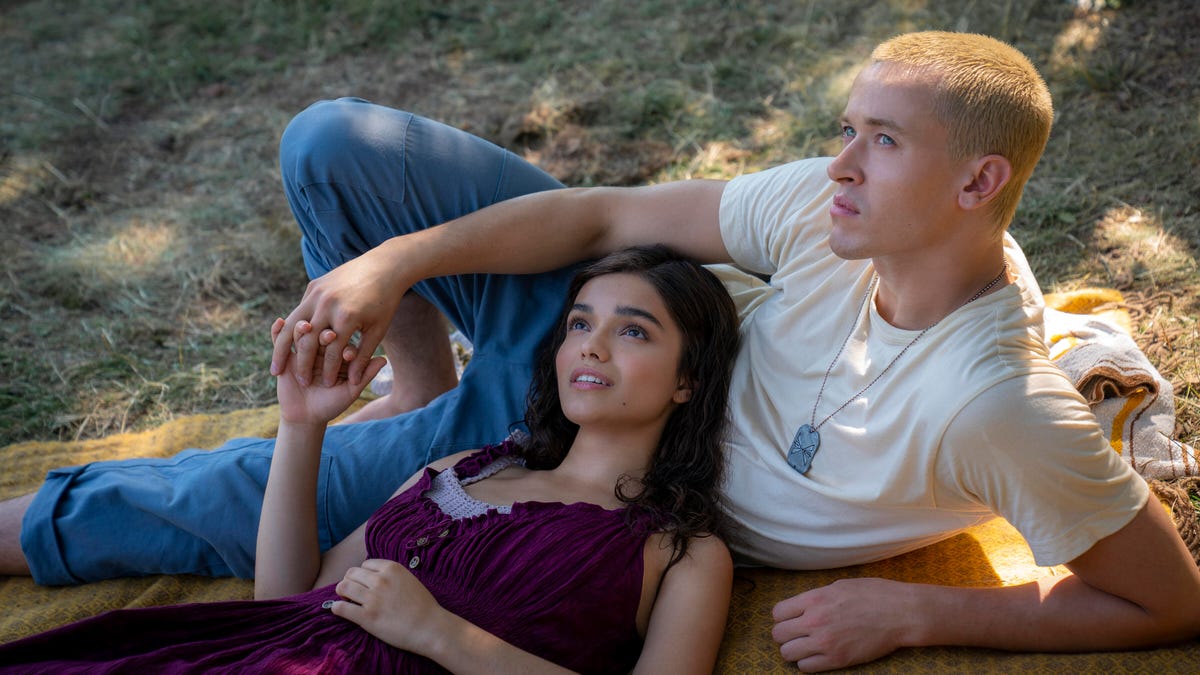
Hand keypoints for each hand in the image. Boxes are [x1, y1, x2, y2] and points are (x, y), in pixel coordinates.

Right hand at [270, 246, 410, 386]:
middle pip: (309, 342)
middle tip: (300, 383)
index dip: (328, 372)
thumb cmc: (385, 303)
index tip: (325, 387)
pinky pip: (296, 312)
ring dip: (281, 350)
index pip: (332, 353)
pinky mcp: (313, 286)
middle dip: (302, 365)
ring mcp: (318, 294)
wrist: (384, 267)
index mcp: (347, 319)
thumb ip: (364, 356)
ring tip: (276, 370)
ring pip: (293, 327)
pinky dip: (286, 329)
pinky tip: (281, 346)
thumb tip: (354, 381)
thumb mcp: (378, 331)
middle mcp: (329, 305)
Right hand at [271, 318, 385, 425]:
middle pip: (321, 333)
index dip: (346, 347)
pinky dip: (277, 331)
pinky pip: (279, 340)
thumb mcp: (350, 391)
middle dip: (325, 335)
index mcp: (337, 351)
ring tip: (306, 327)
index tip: (349, 353)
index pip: (343, 343)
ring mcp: (303, 348)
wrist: (306, 416)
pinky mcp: (285, 354)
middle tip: (330, 336)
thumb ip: (365, 375)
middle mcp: (321, 346)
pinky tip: (278, 322)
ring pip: (301, 333)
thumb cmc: (332, 404)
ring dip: (302, 328)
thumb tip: (383, 359)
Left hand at [329, 558, 444, 652]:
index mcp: (391, 568)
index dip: (362, 574)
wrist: (430, 627)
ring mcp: (372, 598)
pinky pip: (341, 608)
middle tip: (351, 592)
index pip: (364, 565)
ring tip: (346, 600)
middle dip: (349, 581)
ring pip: (343, 587)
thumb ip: (391, 576)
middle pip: (351, 573)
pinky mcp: (366, 617)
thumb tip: (373, 578)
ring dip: (341, 593)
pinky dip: (337, 608)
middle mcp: (380, 580)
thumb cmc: (423, 606)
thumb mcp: (409, 580)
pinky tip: (339, 610)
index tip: (363, 583)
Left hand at [771, 578, 913, 671]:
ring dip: (794, 650)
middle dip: (785, 634)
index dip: (783, 617)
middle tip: (797, 634)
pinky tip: (818, 656)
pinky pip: (805, 668)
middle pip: (778, 634)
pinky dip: (808, 663)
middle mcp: (815, 621)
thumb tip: (803, 606)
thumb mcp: (839, 586)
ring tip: (806, 647)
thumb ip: (817, 597)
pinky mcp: (837, 660)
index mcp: (815, 599)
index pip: (778, 612)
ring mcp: (825, 642)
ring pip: (787, 653)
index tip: (791, 619)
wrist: (901, 613)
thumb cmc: (875, 595)